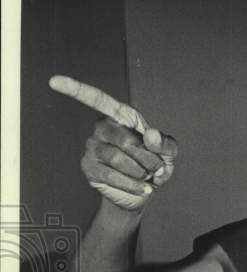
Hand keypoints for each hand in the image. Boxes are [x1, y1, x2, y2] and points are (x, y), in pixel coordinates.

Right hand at [50, 75, 177, 210]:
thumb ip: (166, 143)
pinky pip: (111, 176)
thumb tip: (151, 135)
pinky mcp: (89, 167)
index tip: (54, 81)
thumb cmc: (155, 166)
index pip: (97, 100)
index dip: (76, 89)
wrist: (144, 191)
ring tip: (147, 177)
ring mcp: (92, 147)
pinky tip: (143, 189)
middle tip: (156, 168)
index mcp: (120, 116)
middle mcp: (102, 128)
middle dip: (148, 159)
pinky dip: (132, 184)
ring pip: (119, 160)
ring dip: (141, 172)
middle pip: (126, 141)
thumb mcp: (168, 154)